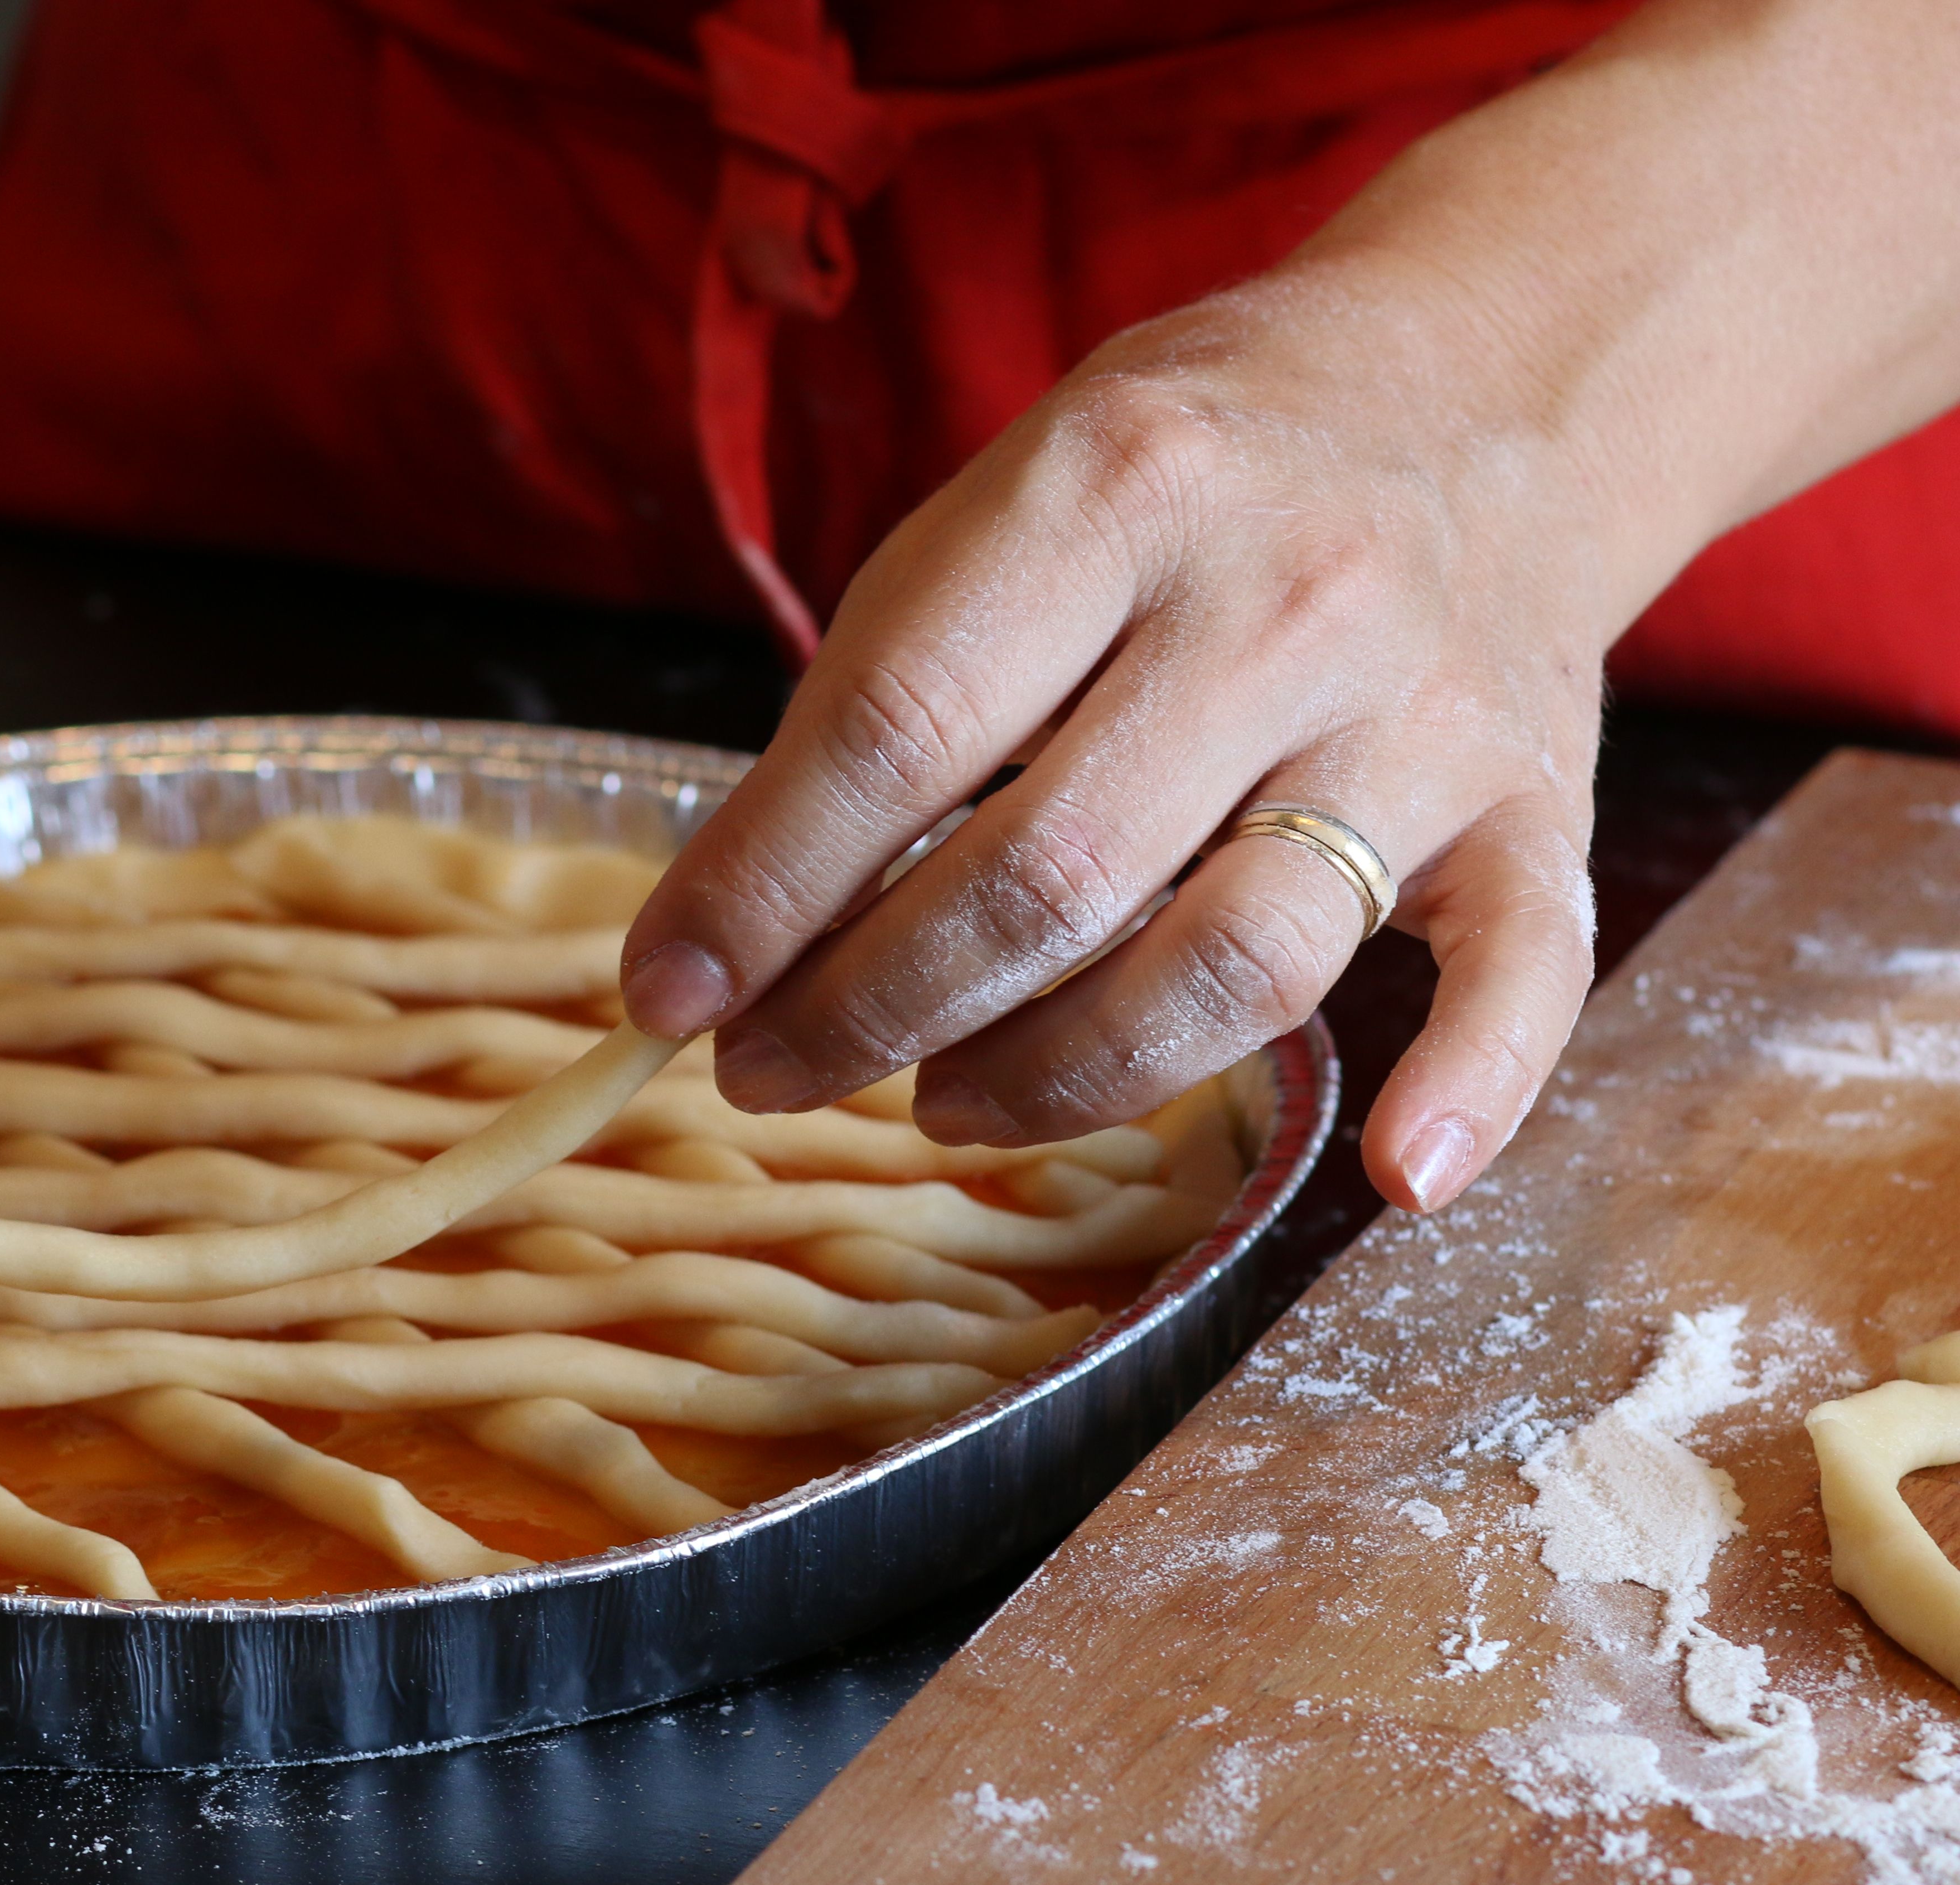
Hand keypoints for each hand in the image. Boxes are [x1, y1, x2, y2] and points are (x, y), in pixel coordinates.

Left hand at [620, 261, 1605, 1213]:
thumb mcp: (1008, 505)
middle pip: (1045, 878)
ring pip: (1234, 961)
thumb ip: (886, 696)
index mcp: (1116, 487)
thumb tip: (737, 927)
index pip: (899, 733)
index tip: (665, 994)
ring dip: (1061, 1078)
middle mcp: (1283, 599)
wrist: (1483, 384)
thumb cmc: (1190, 473)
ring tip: (942, 1101)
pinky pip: (1525, 972)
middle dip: (868, 1010)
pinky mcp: (1539, 803)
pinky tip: (1396, 1180)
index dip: (760, 890)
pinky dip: (1473, 1089)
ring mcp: (1424, 711)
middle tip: (771, 1071)